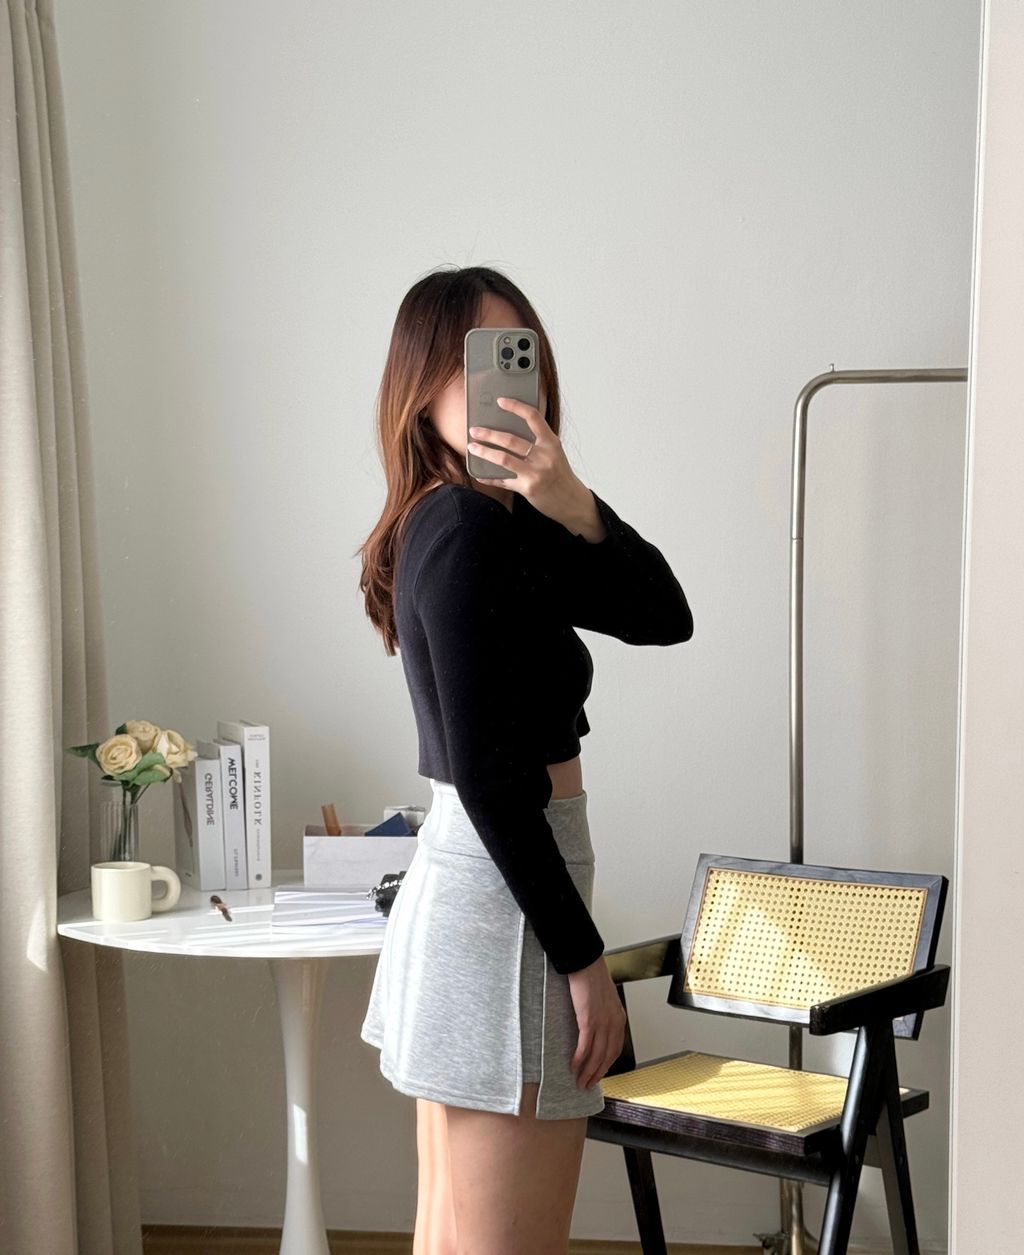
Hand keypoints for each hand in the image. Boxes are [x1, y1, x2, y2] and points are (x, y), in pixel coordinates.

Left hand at [468, 396, 590, 527]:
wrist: (572, 501)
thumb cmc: (559, 475)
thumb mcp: (554, 453)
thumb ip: (537, 442)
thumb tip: (509, 431)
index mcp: (551, 443)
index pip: (533, 418)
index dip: (516, 407)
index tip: (500, 401)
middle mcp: (544, 456)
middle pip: (511, 440)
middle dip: (489, 434)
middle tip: (474, 430)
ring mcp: (536, 473)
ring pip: (503, 459)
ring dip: (484, 452)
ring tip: (472, 447)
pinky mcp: (528, 488)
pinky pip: (503, 480)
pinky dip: (489, 477)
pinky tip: (479, 473)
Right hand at [566, 955, 627, 1089]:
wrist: (585, 963)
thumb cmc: (591, 977)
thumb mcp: (603, 999)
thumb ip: (602, 1014)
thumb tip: (594, 1027)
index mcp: (619, 1018)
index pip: (615, 1049)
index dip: (606, 1065)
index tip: (598, 1074)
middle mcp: (614, 1023)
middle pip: (607, 1056)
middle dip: (597, 1074)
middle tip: (588, 1084)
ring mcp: (602, 1023)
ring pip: (597, 1055)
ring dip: (588, 1071)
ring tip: (580, 1081)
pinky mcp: (589, 1020)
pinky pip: (585, 1046)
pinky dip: (579, 1060)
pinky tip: (573, 1067)